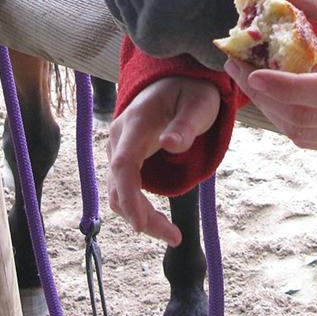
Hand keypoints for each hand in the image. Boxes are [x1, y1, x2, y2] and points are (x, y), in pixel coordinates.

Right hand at [106, 76, 219, 245]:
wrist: (176, 78)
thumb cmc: (191, 92)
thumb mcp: (199, 104)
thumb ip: (186, 125)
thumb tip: (171, 144)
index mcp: (136, 123)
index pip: (123, 165)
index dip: (128, 197)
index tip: (140, 225)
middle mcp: (120, 137)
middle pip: (118, 185)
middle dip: (141, 216)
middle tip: (174, 237)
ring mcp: (119, 147)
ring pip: (117, 191)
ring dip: (139, 215)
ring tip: (172, 234)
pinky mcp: (124, 157)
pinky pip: (123, 187)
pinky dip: (137, 207)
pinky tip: (158, 220)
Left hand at [224, 0, 316, 154]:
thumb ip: (316, 2)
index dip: (289, 87)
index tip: (254, 72)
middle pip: (307, 117)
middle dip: (263, 94)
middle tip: (235, 62)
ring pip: (302, 133)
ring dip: (266, 106)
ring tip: (245, 74)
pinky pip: (309, 139)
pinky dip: (282, 117)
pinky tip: (269, 93)